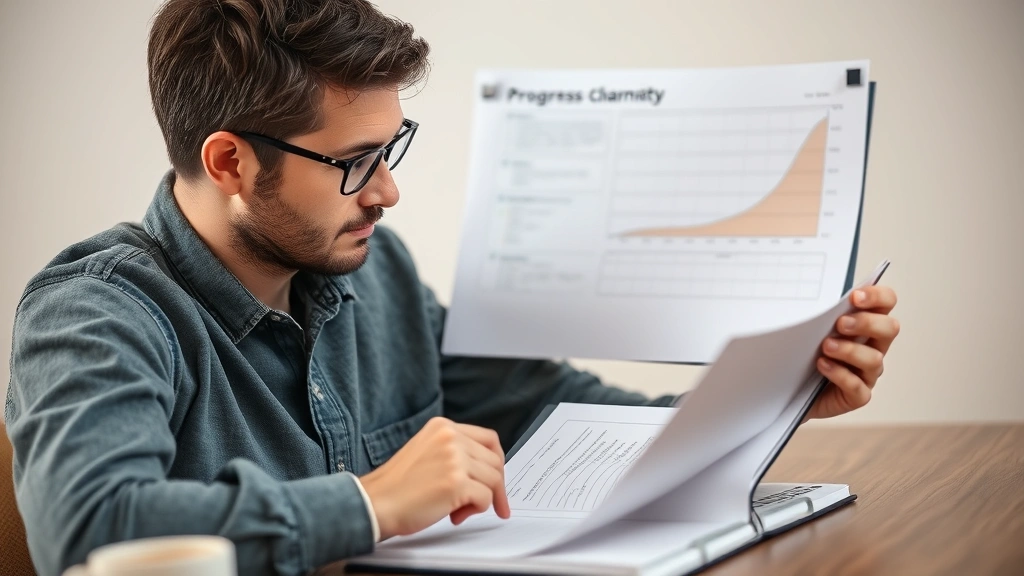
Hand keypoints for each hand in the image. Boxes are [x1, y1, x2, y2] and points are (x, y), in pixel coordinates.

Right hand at [359, 417, 510, 539]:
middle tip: (484, 503)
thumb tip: (484, 468)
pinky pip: (486, 498)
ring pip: (494, 480)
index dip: (496, 462)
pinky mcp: (456, 483)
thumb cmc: (396, 486)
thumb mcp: (426, 451)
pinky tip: (455, 515)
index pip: (488, 439)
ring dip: (482, 500)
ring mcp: (454, 459)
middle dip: (495, 486)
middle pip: (495, 460)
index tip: (496, 480)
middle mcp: (450, 437)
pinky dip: (475, 511)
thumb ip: (453, 451)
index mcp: (443, 427)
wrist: (374, 504)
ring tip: (458, 510)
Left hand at [807, 285, 899, 419]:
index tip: (855, 297)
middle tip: (840, 324)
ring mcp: (867, 372)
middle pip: (889, 328)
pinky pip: (858, 387)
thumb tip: (813, 298)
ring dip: (850, 350)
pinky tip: (822, 365)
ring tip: (826, 346)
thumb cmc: (804, 352)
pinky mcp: (857, 395)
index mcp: (866, 324)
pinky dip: (840, 374)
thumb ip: (819, 312)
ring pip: (874, 359)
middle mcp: (872, 347)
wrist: (789, 387)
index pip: (886, 303)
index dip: (877, 297)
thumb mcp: (810, 327)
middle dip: (866, 323)